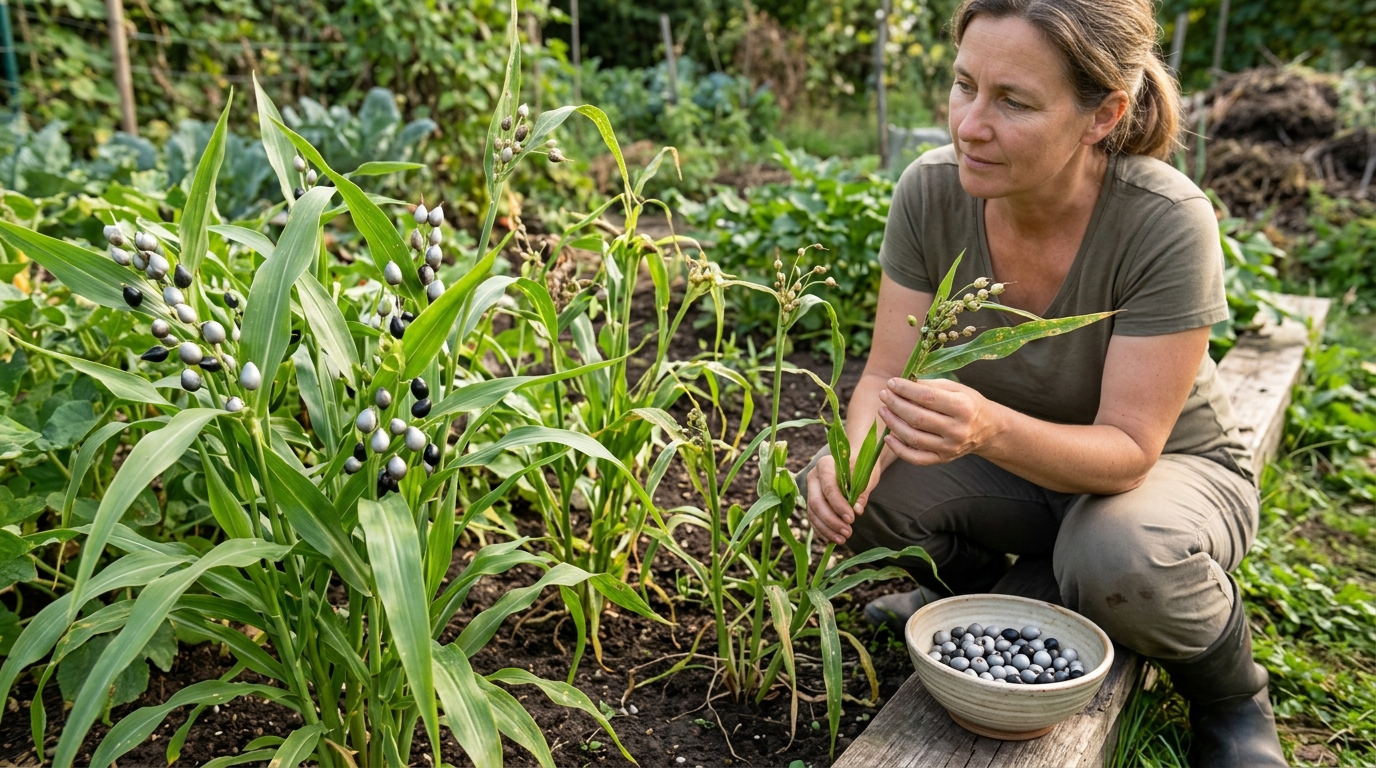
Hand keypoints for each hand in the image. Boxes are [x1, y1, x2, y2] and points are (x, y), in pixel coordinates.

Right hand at [806, 454, 878, 544]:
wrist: (854, 463)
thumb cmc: (861, 467)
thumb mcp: (865, 477)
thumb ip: (861, 492)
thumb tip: (857, 510)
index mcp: (825, 465)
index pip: (828, 487)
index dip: (838, 505)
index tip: (851, 519)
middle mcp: (814, 477)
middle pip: (816, 502)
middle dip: (831, 521)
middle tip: (848, 533)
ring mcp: (811, 490)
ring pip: (813, 513)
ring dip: (826, 529)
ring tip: (843, 540)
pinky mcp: (812, 502)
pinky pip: (813, 519)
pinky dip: (822, 531)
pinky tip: (832, 540)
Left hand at [877, 377, 999, 465]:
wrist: (987, 429)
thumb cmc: (968, 403)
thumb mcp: (956, 388)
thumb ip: (930, 387)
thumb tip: (902, 384)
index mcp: (963, 407)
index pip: (928, 398)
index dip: (906, 389)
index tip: (891, 382)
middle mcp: (957, 430)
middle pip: (918, 418)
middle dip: (896, 405)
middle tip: (884, 395)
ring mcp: (950, 447)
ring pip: (914, 438)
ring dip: (893, 424)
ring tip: (883, 410)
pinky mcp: (943, 459)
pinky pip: (916, 458)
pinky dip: (899, 449)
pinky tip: (888, 437)